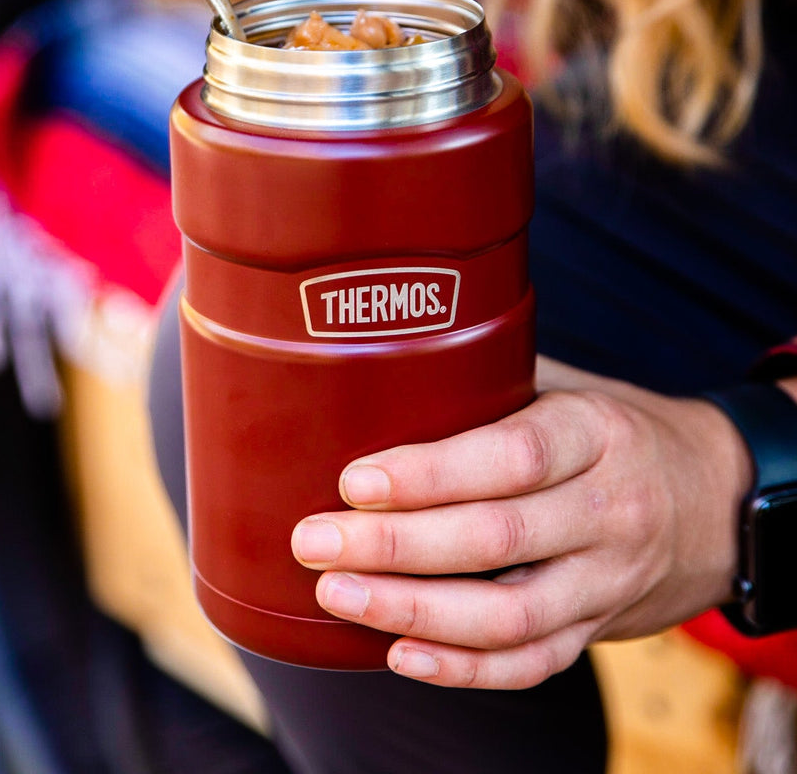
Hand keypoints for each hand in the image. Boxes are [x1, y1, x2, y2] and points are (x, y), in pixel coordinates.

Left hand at [291, 358, 753, 688]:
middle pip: (498, 537)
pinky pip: (533, 661)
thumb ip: (492, 378)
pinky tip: (398, 654)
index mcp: (594, 431)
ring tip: (336, 596)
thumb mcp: (569, 384)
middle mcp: (607, 507)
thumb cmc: (611, 429)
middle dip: (395, 545)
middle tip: (314, 541)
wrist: (715, 500)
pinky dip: (464, 668)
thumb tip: (378, 359)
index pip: (512, 456)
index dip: (430, 473)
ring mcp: (607, 577)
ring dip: (414, 611)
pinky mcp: (598, 626)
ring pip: (510, 613)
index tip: (353, 480)